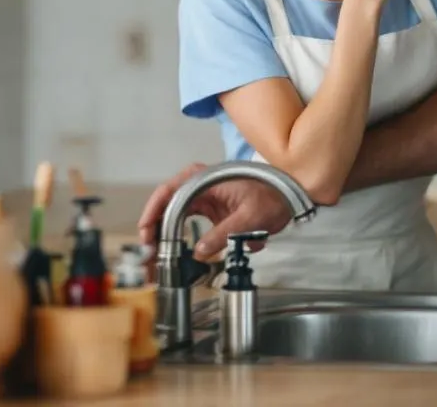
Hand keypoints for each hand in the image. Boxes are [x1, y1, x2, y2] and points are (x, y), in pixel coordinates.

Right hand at [136, 162, 293, 259]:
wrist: (289, 196)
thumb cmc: (273, 198)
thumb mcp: (249, 217)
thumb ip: (224, 234)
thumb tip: (199, 252)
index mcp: (205, 179)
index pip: (170, 192)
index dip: (154, 211)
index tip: (146, 232)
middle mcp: (199, 185)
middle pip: (166, 204)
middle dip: (154, 228)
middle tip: (149, 251)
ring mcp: (203, 196)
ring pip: (173, 214)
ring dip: (163, 234)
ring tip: (156, 256)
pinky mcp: (209, 209)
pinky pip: (186, 220)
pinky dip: (178, 235)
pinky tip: (173, 252)